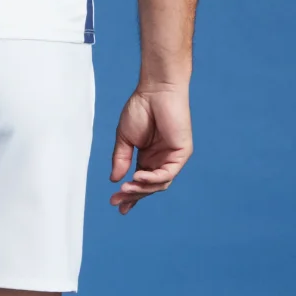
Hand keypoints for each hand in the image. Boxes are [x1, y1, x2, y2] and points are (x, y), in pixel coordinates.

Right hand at [110, 86, 192, 214]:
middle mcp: (161, 160)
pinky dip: (152, 178)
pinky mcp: (182, 153)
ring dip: (141, 189)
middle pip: (149, 187)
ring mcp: (172, 158)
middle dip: (132, 195)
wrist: (156, 90)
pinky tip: (138, 177)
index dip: (129, 196)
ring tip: (126, 188)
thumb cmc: (141, 108)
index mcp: (148, 158)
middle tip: (117, 200)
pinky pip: (167, 174)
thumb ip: (120, 160)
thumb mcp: (125, 139)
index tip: (117, 205)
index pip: (140, 183)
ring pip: (159, 185)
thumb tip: (114, 180)